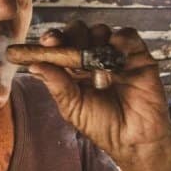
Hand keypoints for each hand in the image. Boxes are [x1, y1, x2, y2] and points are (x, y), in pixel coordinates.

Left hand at [29, 20, 170, 170]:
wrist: (136, 140)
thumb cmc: (104, 127)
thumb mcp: (74, 108)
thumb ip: (57, 85)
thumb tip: (34, 66)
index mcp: (73, 70)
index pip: (60, 46)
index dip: (52, 40)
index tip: (47, 42)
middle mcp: (93, 59)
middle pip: (78, 32)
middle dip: (71, 36)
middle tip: (67, 47)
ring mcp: (114, 55)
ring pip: (100, 31)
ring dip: (94, 40)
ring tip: (95, 66)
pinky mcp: (137, 55)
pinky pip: (127, 36)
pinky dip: (119, 40)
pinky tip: (114, 57)